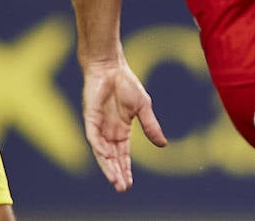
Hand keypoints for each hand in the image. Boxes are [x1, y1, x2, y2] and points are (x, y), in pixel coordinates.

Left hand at [81, 60, 166, 191]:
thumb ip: (151, 126)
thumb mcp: (144, 107)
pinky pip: (93, 137)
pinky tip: (106, 156)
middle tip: (122, 188)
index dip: (126, 169)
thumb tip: (164, 145)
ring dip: (107, 166)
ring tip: (114, 180)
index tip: (129, 184)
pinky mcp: (90, 118)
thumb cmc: (126, 83)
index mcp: (122, 130)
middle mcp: (109, 131)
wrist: (111, 67)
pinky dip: (99, 147)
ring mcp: (98, 126)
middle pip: (112, 158)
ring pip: (102, 152)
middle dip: (117, 173)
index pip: (123, 155)